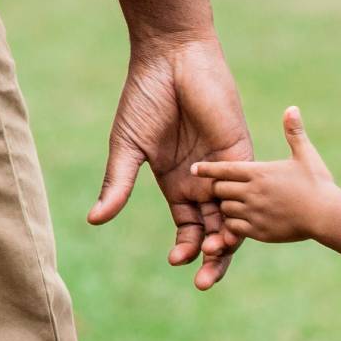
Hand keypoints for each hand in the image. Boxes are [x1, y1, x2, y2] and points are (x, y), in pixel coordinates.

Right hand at [87, 36, 252, 289]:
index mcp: (177, 184)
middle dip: (210, 257)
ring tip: (217, 256)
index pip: (188, 228)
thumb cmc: (144, 98)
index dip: (186, 248)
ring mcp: (224, 168)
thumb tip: (95, 220)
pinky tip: (233, 223)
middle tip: (206, 281)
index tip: (178, 262)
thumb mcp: (127, 146)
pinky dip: (240, 207)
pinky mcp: (240, 151)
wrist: (170, 59)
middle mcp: (203, 182)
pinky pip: (245, 187)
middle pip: (214, 230)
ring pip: (233, 214)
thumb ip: (117, 184)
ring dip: (227, 239)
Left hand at [191, 107, 339, 244]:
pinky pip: (234, 228)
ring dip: (226, 207)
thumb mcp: (306, 155)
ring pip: (225, 209)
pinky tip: (243, 220)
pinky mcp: (259, 231)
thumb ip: (294, 132)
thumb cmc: (318, 183)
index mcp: (259, 172)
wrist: (328, 216)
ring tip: (234, 204)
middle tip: (222, 189)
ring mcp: (254, 213)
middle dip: (219, 189)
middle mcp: (252, 192)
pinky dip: (234, 225)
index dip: (207, 169)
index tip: (195, 169)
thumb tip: (291, 108)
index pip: (223, 169)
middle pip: (219, 189)